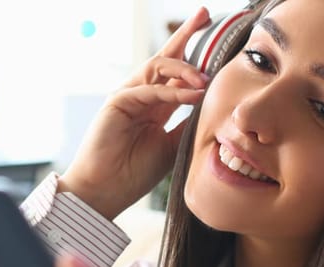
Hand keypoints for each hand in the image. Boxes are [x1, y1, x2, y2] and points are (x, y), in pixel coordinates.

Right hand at [59, 7, 211, 219]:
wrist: (104, 191)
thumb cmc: (134, 173)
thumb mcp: (173, 146)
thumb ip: (188, 125)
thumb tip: (213, 107)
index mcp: (155, 106)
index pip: (178, 74)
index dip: (196, 57)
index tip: (218, 42)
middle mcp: (141, 96)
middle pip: (166, 58)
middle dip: (186, 35)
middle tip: (205, 13)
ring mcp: (128, 96)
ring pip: (158, 67)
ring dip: (185, 68)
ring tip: (206, 78)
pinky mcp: (117, 102)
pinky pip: (150, 90)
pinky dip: (174, 91)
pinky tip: (195, 94)